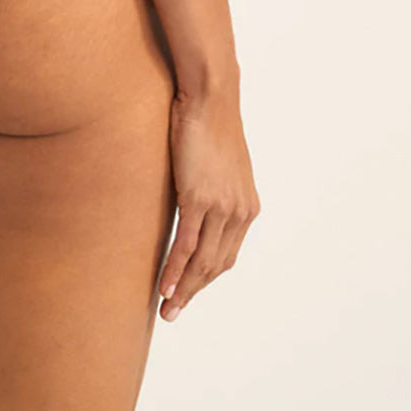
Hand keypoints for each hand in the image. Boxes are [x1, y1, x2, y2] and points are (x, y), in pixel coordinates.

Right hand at [158, 83, 259, 320]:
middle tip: (174, 312)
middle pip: (216, 266)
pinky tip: (164, 286)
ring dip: (183, 289)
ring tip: (167, 308)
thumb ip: (210, 187)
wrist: (209, 97)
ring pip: (202, 262)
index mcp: (246, 207)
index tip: (186, 293)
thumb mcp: (215, 163)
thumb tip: (192, 198)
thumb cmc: (206, 122)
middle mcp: (239, 212)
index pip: (226, 255)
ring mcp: (221, 208)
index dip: (205, 278)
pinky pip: (187, 245)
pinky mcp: (199, 199)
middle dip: (194, 292)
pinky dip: (175, 270)